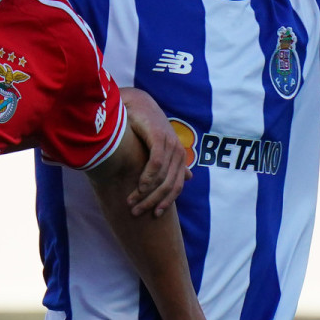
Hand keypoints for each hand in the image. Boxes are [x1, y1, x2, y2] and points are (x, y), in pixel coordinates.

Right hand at [121, 88, 189, 217]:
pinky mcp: (159, 137)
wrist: (135, 103)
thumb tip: (189, 178)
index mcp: (179, 157)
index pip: (176, 187)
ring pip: (161, 178)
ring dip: (145, 193)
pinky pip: (156, 164)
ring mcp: (170, 144)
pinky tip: (139, 187)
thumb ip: (173, 164)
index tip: (154, 215)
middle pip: (168, 186)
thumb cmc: (145, 126)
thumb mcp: (160, 147)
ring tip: (131, 202)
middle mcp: (178, 152)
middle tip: (136, 212)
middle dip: (152, 202)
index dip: (166, 203)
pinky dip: (148, 178)